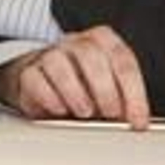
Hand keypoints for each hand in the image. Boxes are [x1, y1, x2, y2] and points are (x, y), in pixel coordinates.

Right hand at [0, 26, 150, 129]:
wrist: (46, 85)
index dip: (134, 93)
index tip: (137, 121)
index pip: (122, 59)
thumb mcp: (109, 91)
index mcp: (102, 42)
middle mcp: (75, 43)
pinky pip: (34, 78)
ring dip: (75, 91)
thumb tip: (135, 123)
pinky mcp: (28, 71)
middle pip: (89, 54)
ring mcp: (49, 54)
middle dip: (104, 89)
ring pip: (57, 61)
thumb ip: (123, 101)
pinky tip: (60, 110)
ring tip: (85, 113)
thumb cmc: (84, 88)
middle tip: (111, 114)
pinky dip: (49, 96)